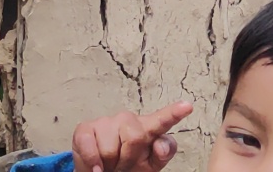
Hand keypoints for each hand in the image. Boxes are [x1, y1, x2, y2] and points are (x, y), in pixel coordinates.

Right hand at [72, 101, 193, 171]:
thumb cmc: (128, 167)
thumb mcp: (149, 165)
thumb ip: (161, 154)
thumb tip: (161, 146)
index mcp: (148, 129)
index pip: (162, 120)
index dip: (174, 113)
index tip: (187, 106)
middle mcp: (127, 120)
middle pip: (135, 138)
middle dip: (128, 158)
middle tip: (123, 165)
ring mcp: (106, 122)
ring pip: (110, 148)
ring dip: (110, 164)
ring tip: (109, 163)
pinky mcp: (85, 129)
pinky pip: (90, 146)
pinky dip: (92, 162)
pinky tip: (96, 167)